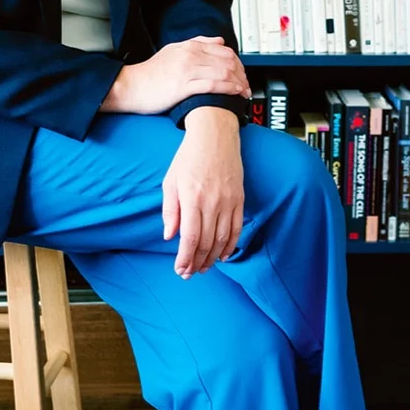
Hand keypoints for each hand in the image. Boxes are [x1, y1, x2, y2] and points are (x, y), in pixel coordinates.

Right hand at [102, 36, 250, 114]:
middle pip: (228, 61)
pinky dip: (228, 90)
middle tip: (247, 86)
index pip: (225, 51)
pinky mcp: (183, 86)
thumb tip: (220, 41)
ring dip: (238, 84)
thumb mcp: (174, 51)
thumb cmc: (151, 73)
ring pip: (223, 73)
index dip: (239, 63)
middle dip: (242, 75)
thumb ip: (198, 44)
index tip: (243, 74)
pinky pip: (212, 86)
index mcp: (189, 46)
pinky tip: (234, 94)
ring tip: (244, 93)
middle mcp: (190, 56)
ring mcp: (187, 71)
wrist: (131, 86)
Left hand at [161, 110, 244, 277]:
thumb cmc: (189, 156)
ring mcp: (228, 201)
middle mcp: (212, 202)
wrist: (215, 135)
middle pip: (207, 242)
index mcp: (192, 197)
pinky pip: (236, 228)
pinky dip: (230, 245)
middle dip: (197, 262)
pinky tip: (222, 255)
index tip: (180, 269)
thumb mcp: (170, 180)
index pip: (190, 237)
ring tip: (203, 268)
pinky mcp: (239, 199)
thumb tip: (170, 235)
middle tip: (189, 273)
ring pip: (222, 239)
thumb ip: (170, 210)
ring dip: (212, 258)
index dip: (185, 258)